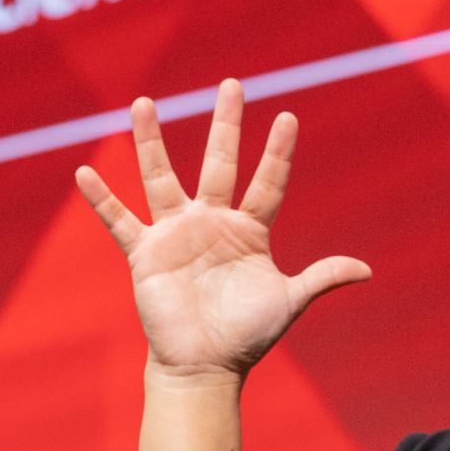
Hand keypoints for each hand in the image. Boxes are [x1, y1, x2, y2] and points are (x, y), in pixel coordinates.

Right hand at [75, 78, 370, 380]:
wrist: (204, 366)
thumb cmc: (246, 336)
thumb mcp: (289, 301)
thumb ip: (322, 277)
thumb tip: (366, 270)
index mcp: (248, 231)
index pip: (267, 182)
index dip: (277, 152)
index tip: (288, 116)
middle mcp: (211, 223)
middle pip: (219, 163)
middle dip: (226, 125)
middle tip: (233, 84)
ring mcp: (176, 234)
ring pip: (161, 178)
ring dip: (151, 141)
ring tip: (143, 102)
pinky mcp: (146, 254)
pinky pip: (120, 221)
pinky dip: (101, 200)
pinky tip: (83, 172)